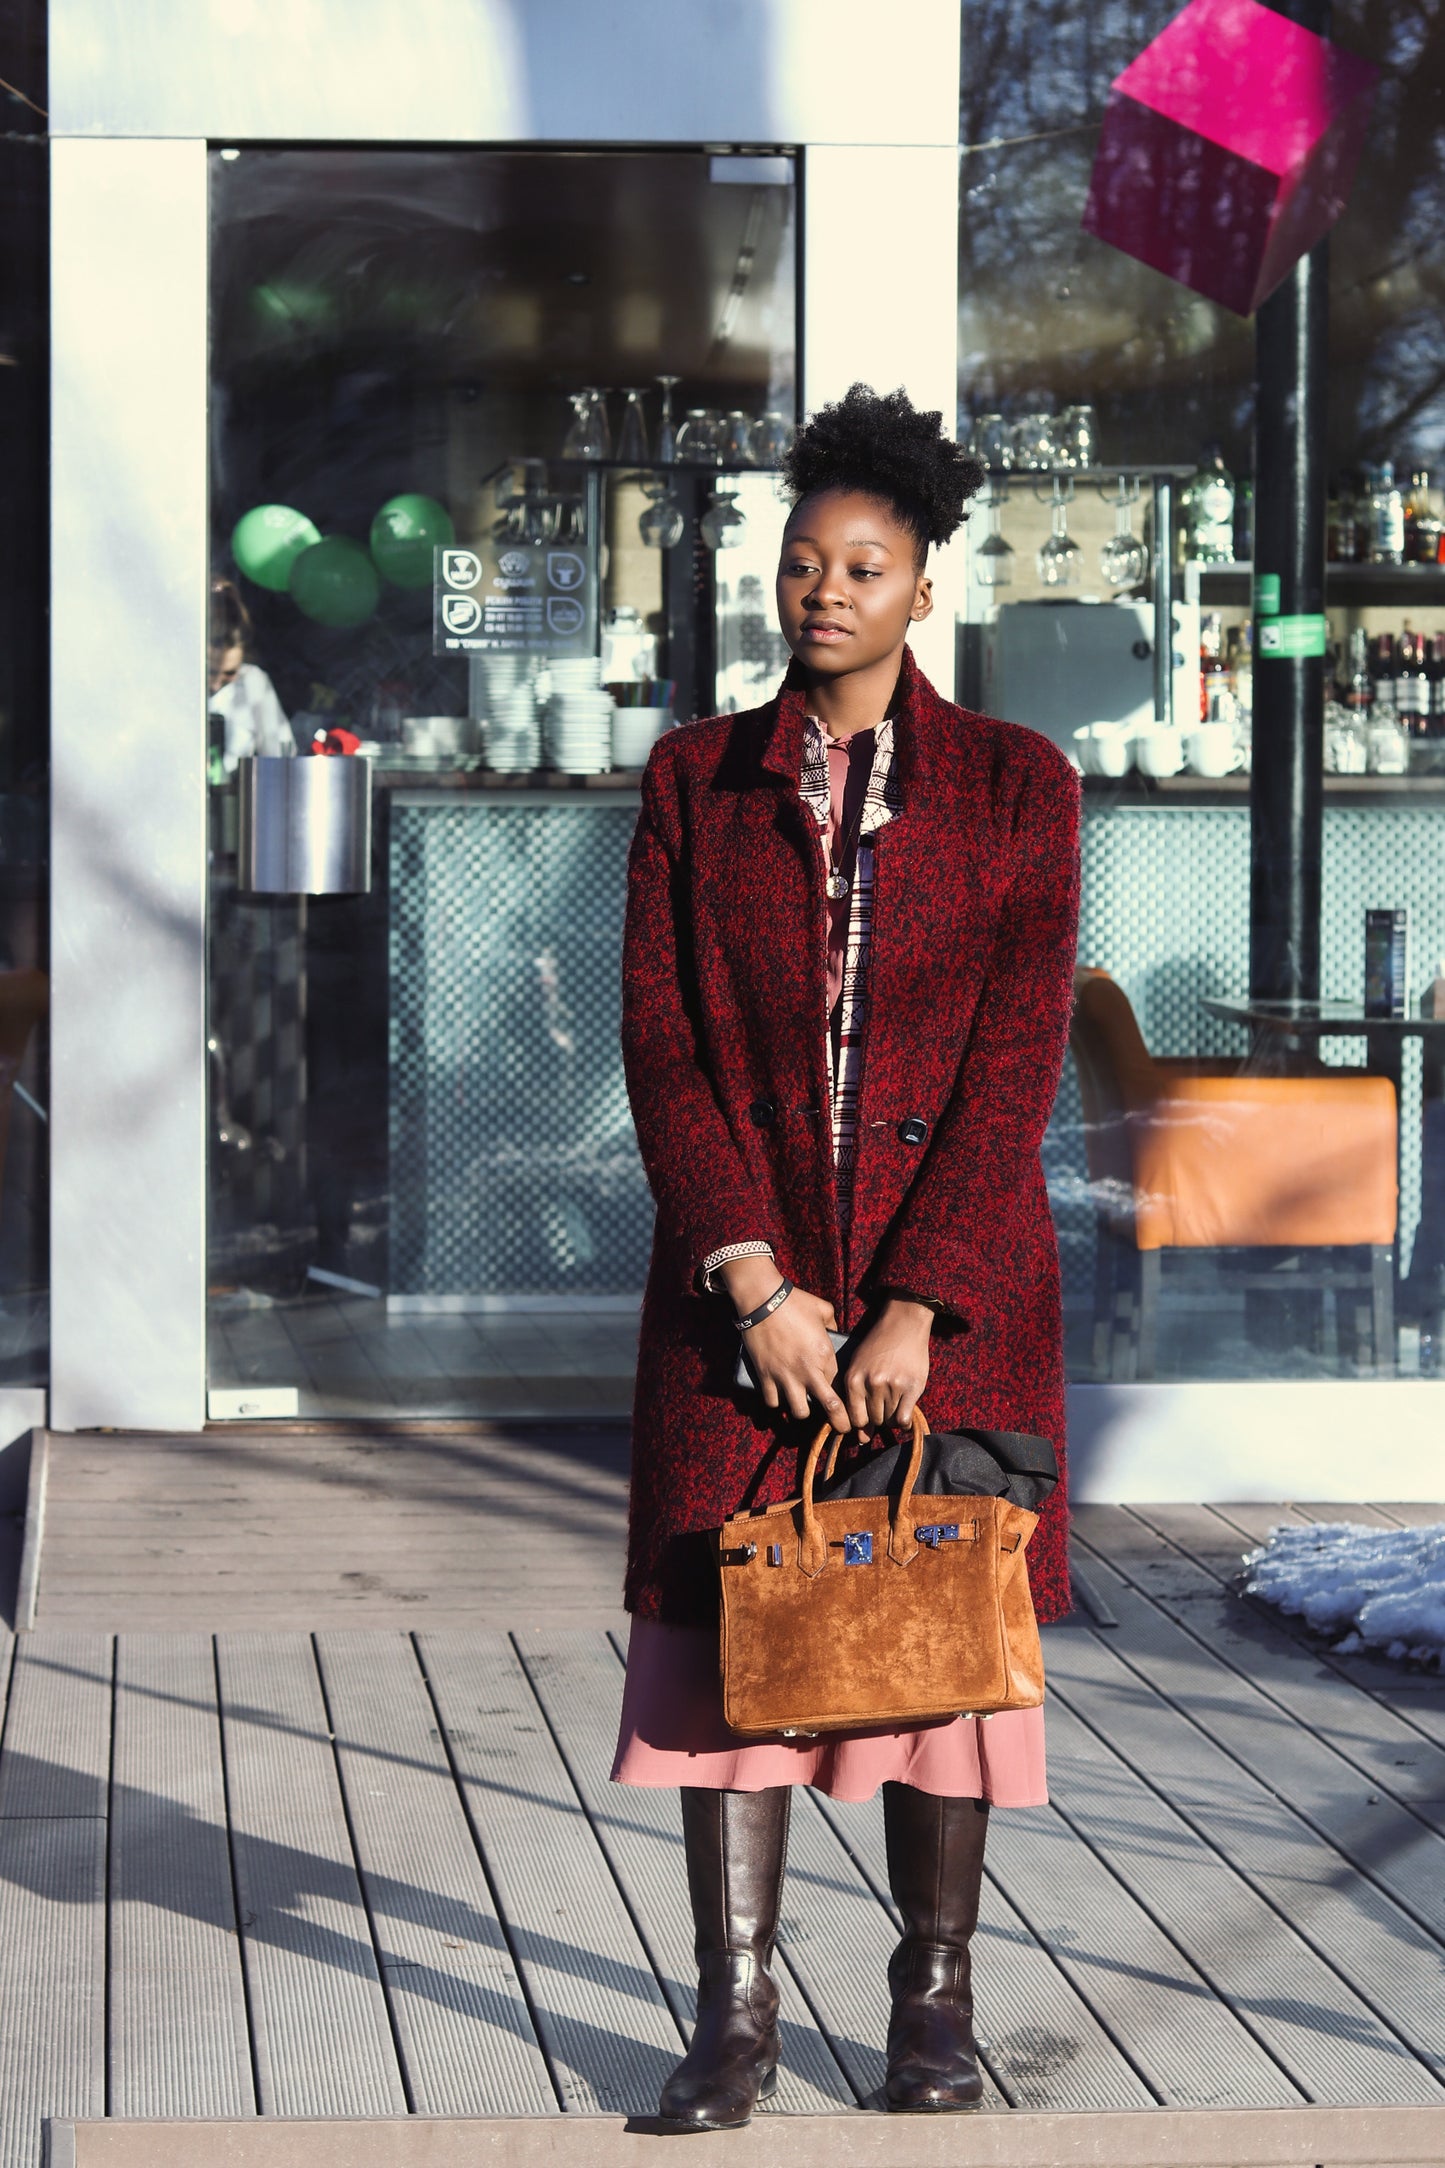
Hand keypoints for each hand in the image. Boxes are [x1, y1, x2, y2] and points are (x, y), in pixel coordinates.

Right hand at [720, 1257, 849, 1429]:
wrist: (763, 1299)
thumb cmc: (795, 1302)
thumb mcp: (824, 1310)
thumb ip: (833, 1324)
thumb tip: (834, 1332)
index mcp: (825, 1355)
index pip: (841, 1385)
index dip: (845, 1395)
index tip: (849, 1403)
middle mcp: (808, 1371)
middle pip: (830, 1408)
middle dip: (839, 1422)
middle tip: (842, 1428)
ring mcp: (785, 1376)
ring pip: (799, 1412)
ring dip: (802, 1411)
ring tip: (802, 1406)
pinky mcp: (765, 1376)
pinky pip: (772, 1402)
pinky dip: (775, 1401)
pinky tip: (778, 1396)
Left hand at [838, 1297, 932, 1432]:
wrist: (903, 1324)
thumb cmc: (879, 1345)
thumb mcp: (858, 1364)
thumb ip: (856, 1397)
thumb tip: (861, 1436)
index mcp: (853, 1379)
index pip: (855, 1418)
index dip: (862, 1423)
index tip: (868, 1420)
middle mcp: (871, 1384)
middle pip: (874, 1420)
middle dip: (879, 1418)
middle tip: (885, 1406)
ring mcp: (892, 1386)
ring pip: (889, 1420)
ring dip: (892, 1418)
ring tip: (896, 1404)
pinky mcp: (911, 1387)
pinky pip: (904, 1418)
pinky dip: (905, 1423)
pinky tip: (906, 1416)